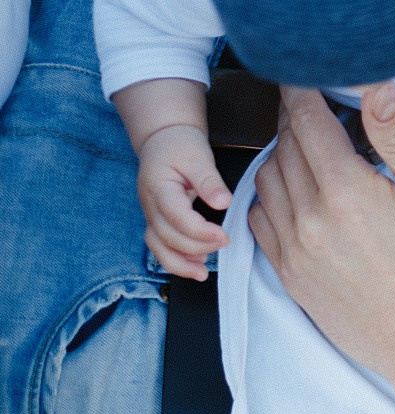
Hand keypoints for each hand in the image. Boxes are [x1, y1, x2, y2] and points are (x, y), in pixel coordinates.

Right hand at [137, 124, 230, 280]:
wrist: (162, 140)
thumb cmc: (180, 145)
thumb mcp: (198, 156)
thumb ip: (209, 181)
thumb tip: (224, 202)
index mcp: (159, 187)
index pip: (175, 216)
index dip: (199, 231)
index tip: (223, 236)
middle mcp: (150, 205)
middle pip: (167, 235)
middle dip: (196, 246)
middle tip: (225, 244)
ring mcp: (151, 214)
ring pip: (157, 246)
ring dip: (179, 263)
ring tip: (202, 273)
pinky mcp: (158, 220)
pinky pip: (161, 245)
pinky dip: (175, 259)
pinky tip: (195, 266)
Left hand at [247, 84, 394, 402]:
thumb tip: (376, 87)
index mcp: (346, 194)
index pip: (307, 123)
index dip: (303, 90)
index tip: (306, 70)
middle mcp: (309, 222)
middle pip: (284, 148)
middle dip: (298, 120)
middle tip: (319, 103)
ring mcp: (294, 253)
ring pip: (267, 182)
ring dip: (284, 156)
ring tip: (314, 146)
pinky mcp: (291, 278)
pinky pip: (263, 221)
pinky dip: (273, 196)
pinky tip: (302, 191)